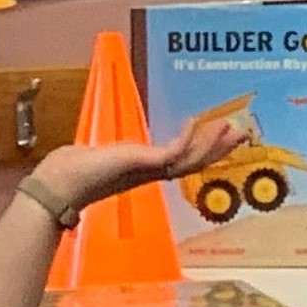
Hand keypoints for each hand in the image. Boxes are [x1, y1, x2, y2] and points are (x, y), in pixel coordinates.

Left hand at [34, 110, 254, 214]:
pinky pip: (171, 153)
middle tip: (245, 133)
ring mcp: (148, 170)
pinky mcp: (140, 165)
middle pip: (196, 162)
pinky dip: (185, 139)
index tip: (226, 134)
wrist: (60, 183)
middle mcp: (152, 172)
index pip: (186, 160)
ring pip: (189, 159)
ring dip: (211, 143)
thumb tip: (119, 154)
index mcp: (148, 170)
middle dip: (220, 148)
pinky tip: (195, 123)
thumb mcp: (107, 157)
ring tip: (230, 128)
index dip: (208, 149)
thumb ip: (122, 156)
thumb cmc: (77, 169)